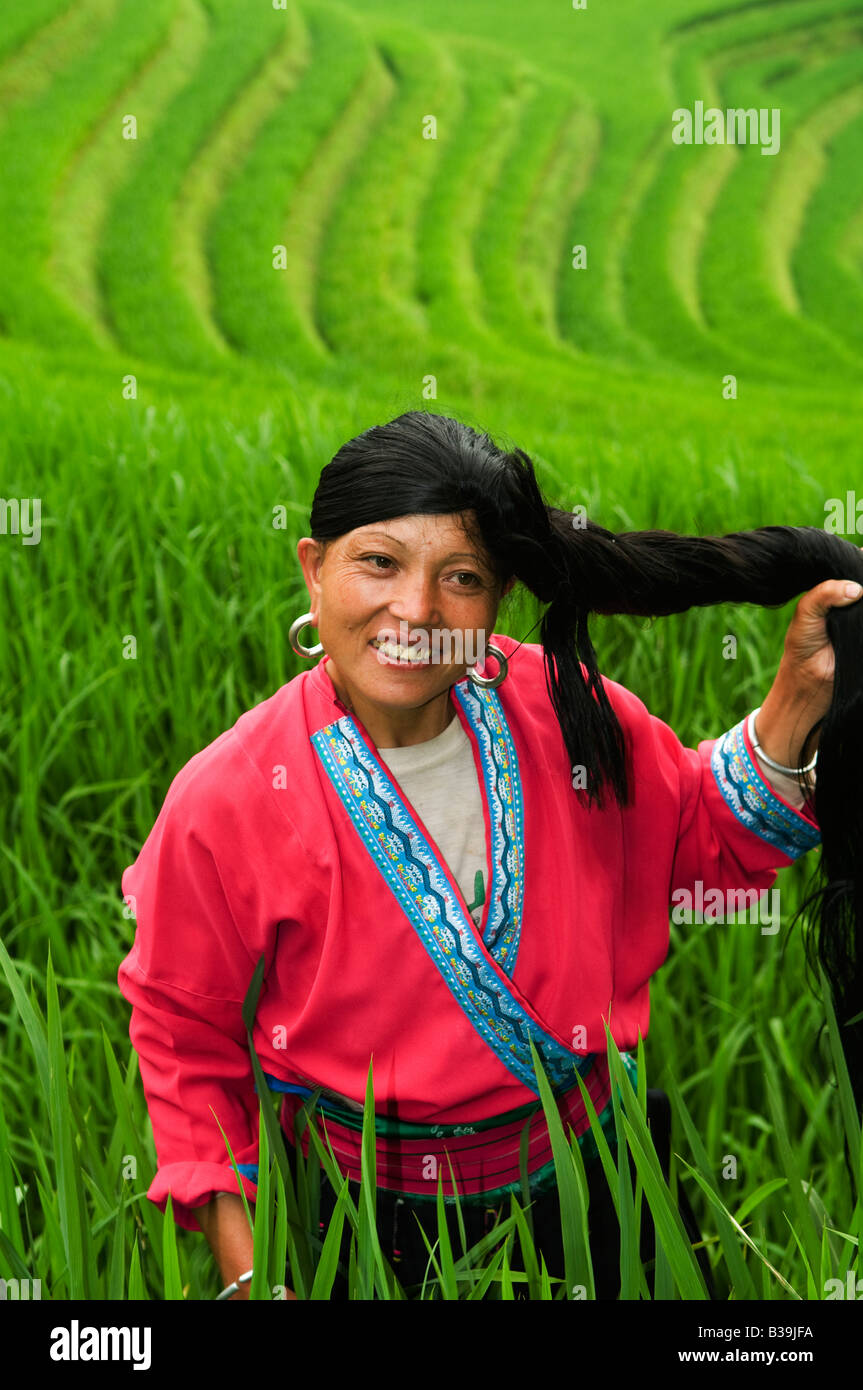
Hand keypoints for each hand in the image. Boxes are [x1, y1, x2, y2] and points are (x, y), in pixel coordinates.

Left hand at [775, 561, 862, 711]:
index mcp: (838, 591)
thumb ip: (825, 593)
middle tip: (860, 588)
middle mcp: (855, 601)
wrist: (809, 679)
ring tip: (861, 601)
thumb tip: (857, 589)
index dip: (859, 561)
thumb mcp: (806, 611)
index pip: (853, 568)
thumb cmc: (802, 643)